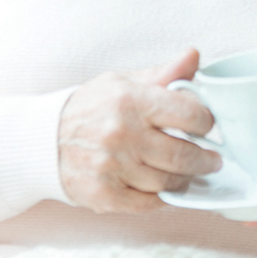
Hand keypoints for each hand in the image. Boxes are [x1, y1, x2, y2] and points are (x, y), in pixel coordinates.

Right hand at [58, 49, 222, 213]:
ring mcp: (111, 167)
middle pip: (183, 154)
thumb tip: (194, 55)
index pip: (189, 114)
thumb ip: (164, 73)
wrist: (43, 139)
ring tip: (192, 172)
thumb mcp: (125, 82)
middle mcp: (121, 134)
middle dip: (206, 159)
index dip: (206, 121)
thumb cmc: (91, 107)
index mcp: (130, 100)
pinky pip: (148, 203)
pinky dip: (162, 198)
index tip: (208, 125)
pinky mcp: (104, 195)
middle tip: (213, 159)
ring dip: (186, 179)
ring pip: (167, 182)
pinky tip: (166, 187)